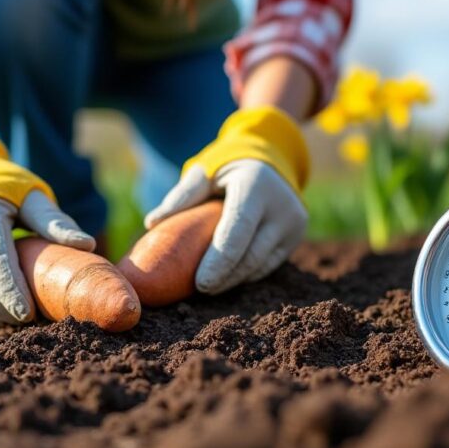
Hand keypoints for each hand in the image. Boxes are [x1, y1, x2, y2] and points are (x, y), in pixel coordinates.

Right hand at [0, 191, 93, 322]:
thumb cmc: (7, 190)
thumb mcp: (32, 199)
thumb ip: (55, 222)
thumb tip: (88, 245)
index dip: (11, 291)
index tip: (28, 314)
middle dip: (12, 310)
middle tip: (44, 317)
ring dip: (3, 311)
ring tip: (33, 314)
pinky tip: (15, 306)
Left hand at [144, 107, 309, 293]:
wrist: (271, 158)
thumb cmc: (227, 167)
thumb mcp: (204, 172)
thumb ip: (182, 196)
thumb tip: (151, 224)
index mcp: (255, 186)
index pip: (237, 231)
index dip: (218, 262)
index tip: (200, 284)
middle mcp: (281, 205)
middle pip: (250, 255)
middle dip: (224, 278)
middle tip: (200, 290)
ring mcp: (293, 222)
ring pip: (260, 264)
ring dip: (234, 279)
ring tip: (210, 286)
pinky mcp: (297, 235)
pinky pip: (268, 264)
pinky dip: (247, 273)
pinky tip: (228, 277)